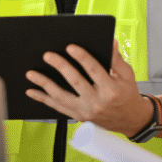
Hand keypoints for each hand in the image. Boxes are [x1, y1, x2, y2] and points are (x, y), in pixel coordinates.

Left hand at [24, 39, 150, 134]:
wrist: (129, 120)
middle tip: (48, 55)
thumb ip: (116, 59)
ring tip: (31, 73)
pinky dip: (43, 99)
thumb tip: (110, 41)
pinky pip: (57, 107)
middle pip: (75, 82)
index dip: (82, 58)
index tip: (71, 47)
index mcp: (111, 90)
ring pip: (61, 96)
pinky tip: (32, 91)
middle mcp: (97, 102)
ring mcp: (86, 111)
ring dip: (44, 84)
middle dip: (60, 66)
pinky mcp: (78, 116)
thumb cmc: (127, 94)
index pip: (94, 70)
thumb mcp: (127, 75)